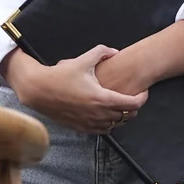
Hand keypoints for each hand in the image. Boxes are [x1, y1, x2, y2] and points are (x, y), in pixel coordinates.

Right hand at [3, 45, 147, 134]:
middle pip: (126, 116)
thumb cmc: (61, 75)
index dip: (142, 98)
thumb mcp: (83, 60)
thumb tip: (115, 52)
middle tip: (133, 96)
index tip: (143, 91)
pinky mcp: (80, 128)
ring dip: (121, 117)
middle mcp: (98, 114)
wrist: (39, 90)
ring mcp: (89, 123)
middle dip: (133, 107)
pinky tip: (105, 114)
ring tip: (120, 105)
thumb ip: (102, 52)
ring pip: (115, 126)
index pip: (132, 104)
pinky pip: (101, 131)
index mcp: (102, 98)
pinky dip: (108, 124)